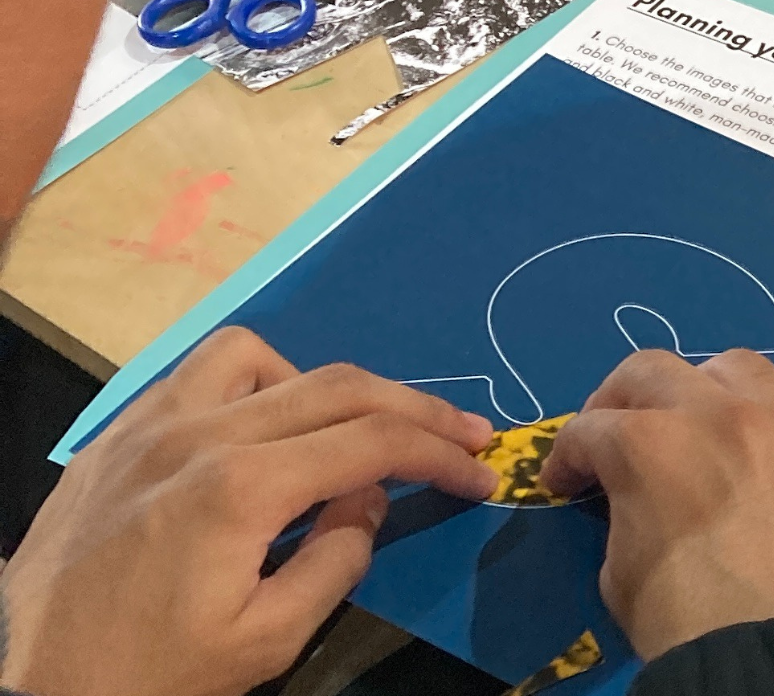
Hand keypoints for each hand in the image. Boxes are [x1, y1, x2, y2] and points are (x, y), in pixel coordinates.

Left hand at [0, 328, 497, 695]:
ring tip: (341, 434)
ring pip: (261, 357)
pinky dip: (249, 385)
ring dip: (321, 387)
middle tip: (464, 437)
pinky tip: (258, 431)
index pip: (373, 442)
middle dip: (415, 409)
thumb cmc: (149, 677)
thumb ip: (334, 562)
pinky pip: (195, 374)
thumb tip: (366, 503)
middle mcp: (199, 432)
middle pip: (337, 387)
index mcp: (241, 487)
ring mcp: (149, 425)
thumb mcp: (264, 643)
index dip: (441, 454)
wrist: (27, 685)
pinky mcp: (115, 436)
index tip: (482, 474)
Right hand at [540, 350, 773, 660]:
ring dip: (711, 387)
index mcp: (652, 447)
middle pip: (655, 370)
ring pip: (744, 366)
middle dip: (622, 399)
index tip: (567, 482)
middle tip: (618, 434)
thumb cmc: (692, 631)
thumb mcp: (623, 578)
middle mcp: (722, 416)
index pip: (589, 429)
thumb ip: (625, 515)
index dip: (567, 455)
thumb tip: (635, 500)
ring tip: (707, 421)